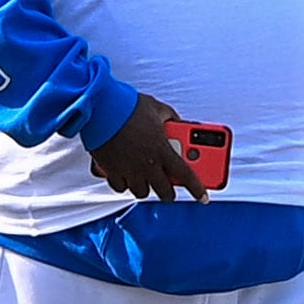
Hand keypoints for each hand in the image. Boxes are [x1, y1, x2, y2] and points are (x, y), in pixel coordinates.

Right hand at [87, 92, 204, 201]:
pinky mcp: (111, 171)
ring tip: (148, 178)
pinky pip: (120, 187)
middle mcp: (147, 165)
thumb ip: (171, 117)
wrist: (100, 108)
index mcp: (162, 150)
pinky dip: (124, 184)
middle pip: (164, 192)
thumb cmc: (128, 106)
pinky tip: (126, 176)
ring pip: (142, 192)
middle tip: (170, 187)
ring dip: (147, 187)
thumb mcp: (157, 108)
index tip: (203, 197)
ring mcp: (129, 170)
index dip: (197, 190)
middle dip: (169, 193)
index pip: (186, 176)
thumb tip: (178, 122)